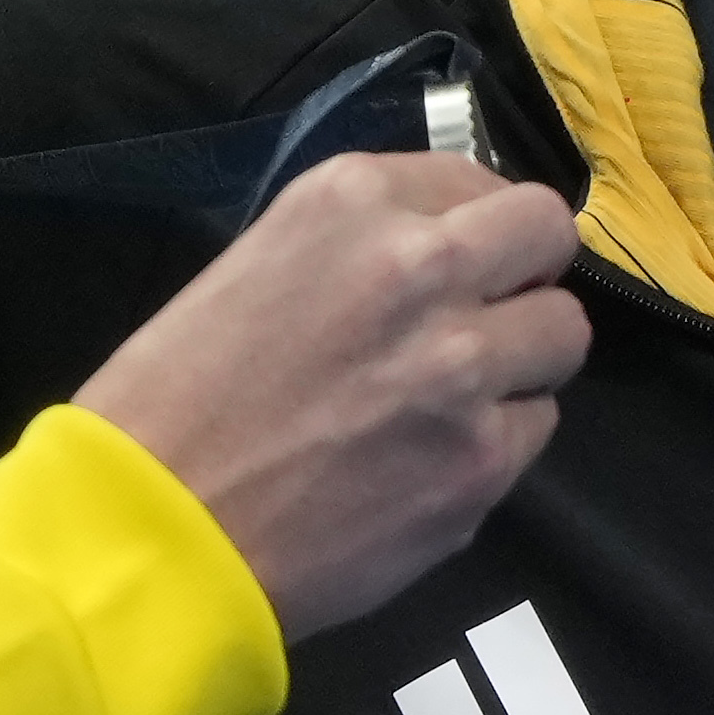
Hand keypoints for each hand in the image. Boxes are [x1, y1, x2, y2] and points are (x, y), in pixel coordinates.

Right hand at [75, 153, 589, 638]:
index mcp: (354, 201)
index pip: (480, 183)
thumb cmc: (174, 401)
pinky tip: (424, 463)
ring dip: (520, 363)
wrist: (151, 531)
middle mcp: (423, 266)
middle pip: (546, 234)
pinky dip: (494, 444)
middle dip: (527, 274)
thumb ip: (361, 246)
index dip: (476, 230)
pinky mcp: (482, 459)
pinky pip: (534, 429)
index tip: (458, 266)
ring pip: (562, 336)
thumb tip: (449, 251)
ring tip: (449, 400)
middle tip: (488, 317)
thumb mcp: (258, 266)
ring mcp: (464, 365)